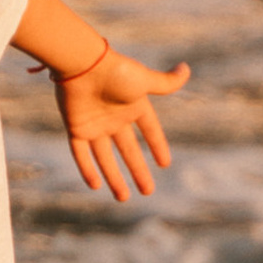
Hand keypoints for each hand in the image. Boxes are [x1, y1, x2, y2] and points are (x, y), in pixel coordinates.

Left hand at [55, 46, 189, 201]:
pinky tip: (96, 186)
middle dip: (138, 171)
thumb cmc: (115, 70)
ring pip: (105, 157)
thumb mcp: (146, 80)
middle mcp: (115, 117)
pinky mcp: (76, 128)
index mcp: (133, 105)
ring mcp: (95, 125)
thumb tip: (186, 69)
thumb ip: (166, 82)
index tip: (165, 164)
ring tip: (123, 198)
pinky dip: (87, 169)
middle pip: (128, 150)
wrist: (81, 64)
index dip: (157, 146)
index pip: (149, 130)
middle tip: (148, 191)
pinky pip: (81, 154)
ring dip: (114, 178)